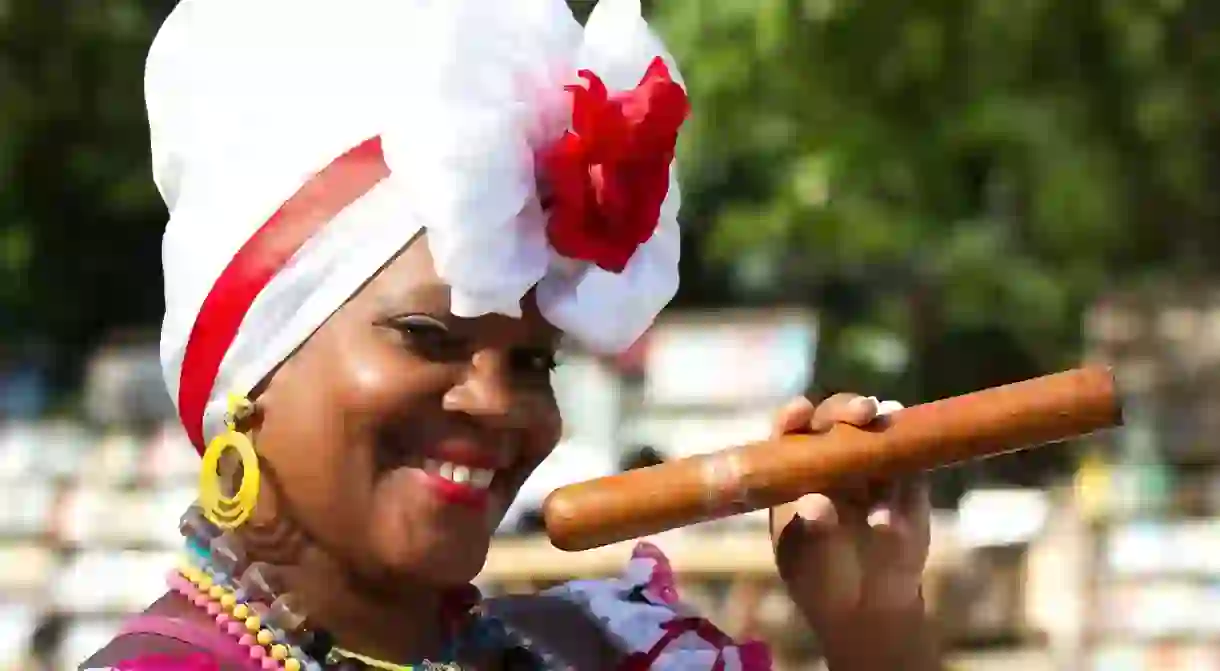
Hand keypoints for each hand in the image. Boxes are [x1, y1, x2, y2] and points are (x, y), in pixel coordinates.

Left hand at [769, 394, 933, 666]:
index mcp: (795, 465)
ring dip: (888, 426)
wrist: (867, 602)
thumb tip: (817, 505)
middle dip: (847, 408)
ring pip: (881, 429)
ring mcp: (875, 463)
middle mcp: (833, 453)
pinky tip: (907, 489)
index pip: (791, 428)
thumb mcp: (811, 562)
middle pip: (837, 417)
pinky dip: (913, 474)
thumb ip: (813, 535)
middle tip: (864, 412)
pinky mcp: (911, 480)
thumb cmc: (822, 575)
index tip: (801, 412)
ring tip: (888, 426)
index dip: (795, 414)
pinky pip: (916, 466)